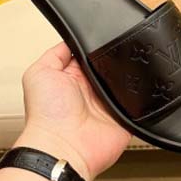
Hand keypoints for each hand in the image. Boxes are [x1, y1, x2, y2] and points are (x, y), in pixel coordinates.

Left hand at [14, 42, 131, 180]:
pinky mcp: (125, 118)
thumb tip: (71, 40)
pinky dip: (141, 96)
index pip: (89, 55)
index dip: (95, 45)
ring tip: (127, 68)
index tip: (103, 34)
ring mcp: (109, 105)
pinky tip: (140, 86)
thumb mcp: (39, 73)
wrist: (64, 146)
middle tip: (116, 51)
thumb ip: (56, 54)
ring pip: (127, 82)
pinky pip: (139, 103)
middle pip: (110, 66)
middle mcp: (92, 91)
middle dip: (114, 58)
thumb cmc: (46, 114)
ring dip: (127, 76)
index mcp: (73, 78)